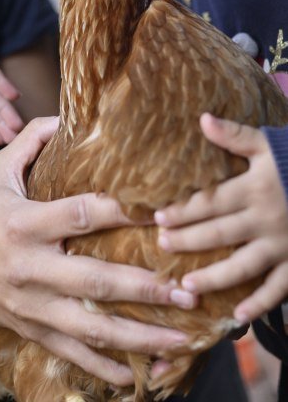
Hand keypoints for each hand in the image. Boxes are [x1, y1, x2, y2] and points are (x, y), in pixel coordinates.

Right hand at [0, 117, 191, 386]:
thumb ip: (28, 141)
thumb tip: (62, 117)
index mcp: (25, 223)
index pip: (79, 215)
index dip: (119, 213)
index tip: (160, 214)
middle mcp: (32, 267)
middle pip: (93, 280)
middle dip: (142, 289)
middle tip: (185, 291)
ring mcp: (35, 305)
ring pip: (91, 326)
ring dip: (138, 336)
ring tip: (181, 340)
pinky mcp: (36, 331)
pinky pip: (75, 354)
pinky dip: (105, 369)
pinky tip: (139, 378)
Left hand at [155, 113, 287, 322]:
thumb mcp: (269, 144)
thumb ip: (235, 136)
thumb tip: (202, 119)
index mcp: (253, 189)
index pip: (209, 202)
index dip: (183, 210)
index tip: (158, 217)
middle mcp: (265, 219)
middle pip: (218, 234)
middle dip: (188, 240)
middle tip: (162, 245)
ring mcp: (282, 245)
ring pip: (242, 265)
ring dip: (214, 277)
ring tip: (186, 284)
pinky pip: (279, 288)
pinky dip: (260, 303)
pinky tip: (238, 314)